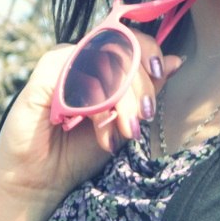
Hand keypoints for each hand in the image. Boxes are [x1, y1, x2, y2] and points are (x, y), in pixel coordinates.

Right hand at [0, 33, 181, 205]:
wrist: (43, 181)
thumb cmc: (81, 152)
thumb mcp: (125, 122)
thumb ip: (146, 92)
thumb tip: (176, 61)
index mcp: (100, 64)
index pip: (130, 39)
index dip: (150, 51)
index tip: (162, 74)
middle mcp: (81, 57)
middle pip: (120, 46)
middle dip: (140, 82)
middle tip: (144, 116)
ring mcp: (61, 63)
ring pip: (102, 57)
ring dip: (121, 94)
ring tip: (126, 129)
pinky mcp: (44, 74)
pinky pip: (76, 68)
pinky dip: (94, 95)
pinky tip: (97, 120)